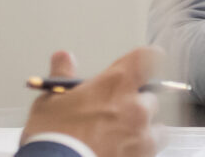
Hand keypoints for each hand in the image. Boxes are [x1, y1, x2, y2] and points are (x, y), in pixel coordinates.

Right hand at [22, 48, 160, 156]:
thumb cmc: (52, 138)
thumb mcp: (48, 103)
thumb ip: (62, 76)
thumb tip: (63, 57)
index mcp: (115, 84)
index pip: (148, 58)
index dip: (147, 60)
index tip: (139, 67)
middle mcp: (135, 105)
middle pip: (150, 96)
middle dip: (135, 104)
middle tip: (112, 116)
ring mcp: (143, 133)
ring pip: (155, 125)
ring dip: (141, 129)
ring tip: (117, 139)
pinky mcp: (145, 155)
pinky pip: (153, 148)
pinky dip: (142, 149)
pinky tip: (121, 153)